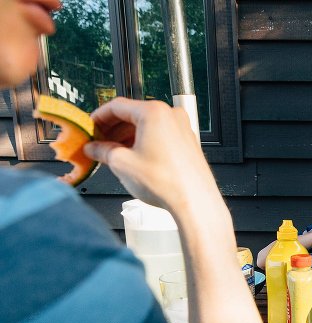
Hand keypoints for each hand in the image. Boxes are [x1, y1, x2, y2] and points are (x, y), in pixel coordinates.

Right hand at [83, 97, 216, 212]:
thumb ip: (103, 151)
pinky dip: (143, 142)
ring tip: (112, 153)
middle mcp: (171, 116)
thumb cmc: (168, 183)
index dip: (99, 117)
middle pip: (133, 115)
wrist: (194, 201)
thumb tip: (94, 148)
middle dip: (113, 129)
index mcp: (154, 113)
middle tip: (98, 142)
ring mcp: (181, 128)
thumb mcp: (122, 164)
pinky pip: (159, 135)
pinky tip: (133, 157)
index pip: (117, 106)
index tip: (91, 127)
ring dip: (127, 137)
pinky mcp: (187, 142)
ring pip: (146, 126)